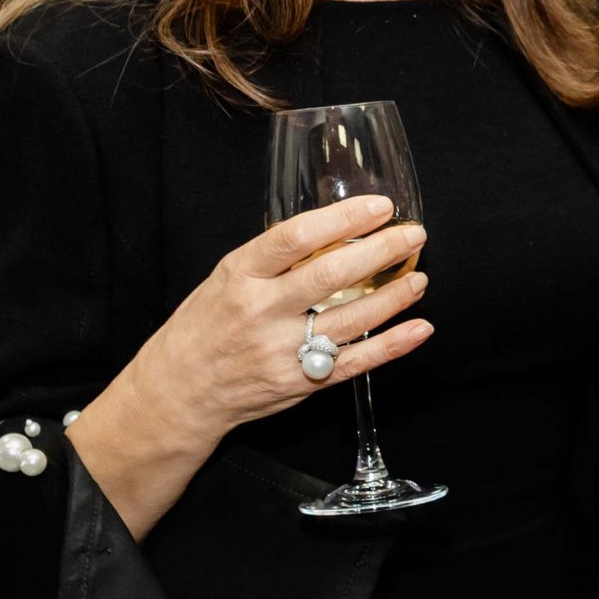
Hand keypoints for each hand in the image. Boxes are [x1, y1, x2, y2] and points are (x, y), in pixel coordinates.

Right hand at [114, 193, 431, 455]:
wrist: (178, 392)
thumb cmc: (204, 328)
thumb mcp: (225, 279)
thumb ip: (273, 259)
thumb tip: (333, 230)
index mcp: (240, 276)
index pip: (296, 237)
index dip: (343, 218)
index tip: (379, 206)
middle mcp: (261, 311)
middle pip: (331, 275)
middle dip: (382, 250)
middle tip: (413, 235)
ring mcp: (282, 349)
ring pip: (352, 318)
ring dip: (395, 296)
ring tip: (419, 277)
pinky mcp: (301, 382)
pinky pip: (357, 361)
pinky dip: (393, 344)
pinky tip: (419, 327)